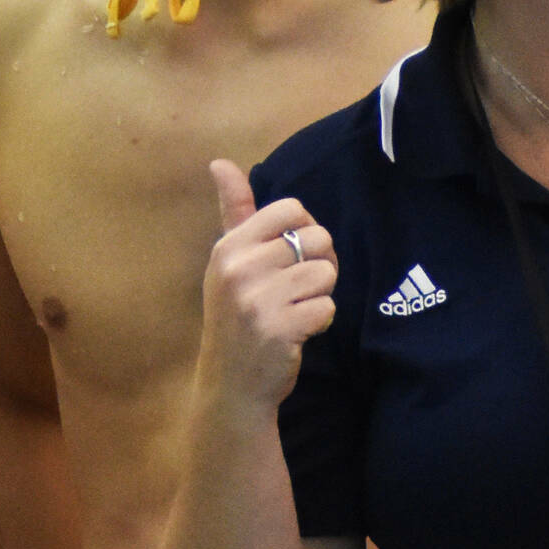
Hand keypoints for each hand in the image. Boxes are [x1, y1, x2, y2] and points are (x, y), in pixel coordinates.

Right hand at [198, 160, 337, 407]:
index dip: (305, 229)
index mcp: (228, 247)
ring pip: (326, 273)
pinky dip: (321, 321)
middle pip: (318, 239)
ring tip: (295, 310)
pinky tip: (298, 333)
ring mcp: (257, 300)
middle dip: (319, 265)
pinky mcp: (280, 329)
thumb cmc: (237, 315)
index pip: (291, 208)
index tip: (292, 254)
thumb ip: (234, 212)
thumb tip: (220, 162)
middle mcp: (239, 269)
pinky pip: (328, 306)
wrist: (231, 386)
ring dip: (320, 295)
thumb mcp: (229, 262)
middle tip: (296, 290)